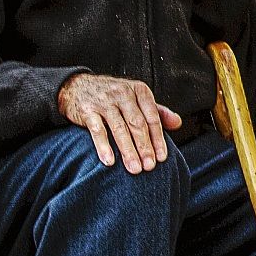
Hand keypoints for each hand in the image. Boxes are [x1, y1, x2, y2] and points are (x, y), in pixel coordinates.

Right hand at [57, 73, 181, 173]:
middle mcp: (122, 93)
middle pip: (137, 124)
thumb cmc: (112, 96)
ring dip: (128, 150)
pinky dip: (103, 147)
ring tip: (134, 169)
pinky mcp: (87, 110)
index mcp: (138, 90)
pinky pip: (97, 130)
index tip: (161, 158)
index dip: (158, 139)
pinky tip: (109, 161)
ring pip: (119, 128)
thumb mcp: (136, 98)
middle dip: (144, 147)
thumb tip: (178, 123)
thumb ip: (157, 111)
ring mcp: (104, 101)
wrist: (77, 86)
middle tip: (149, 167)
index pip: (152, 117)